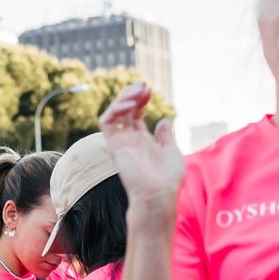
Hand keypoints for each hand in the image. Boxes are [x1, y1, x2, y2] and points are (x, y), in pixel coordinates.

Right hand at [98, 83, 183, 219]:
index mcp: (142, 140)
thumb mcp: (172, 151)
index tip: (150, 90)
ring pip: (113, 113)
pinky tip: (130, 105)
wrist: (158, 194)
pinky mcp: (114, 146)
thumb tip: (163, 120)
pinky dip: (115, 110)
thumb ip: (166, 136)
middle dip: (132, 94)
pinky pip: (106, 123)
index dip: (141, 100)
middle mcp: (129, 139)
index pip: (135, 114)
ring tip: (138, 91)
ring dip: (123, 98)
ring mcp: (121, 142)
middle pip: (123, 110)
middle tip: (144, 85)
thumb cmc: (167, 179)